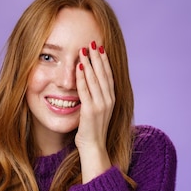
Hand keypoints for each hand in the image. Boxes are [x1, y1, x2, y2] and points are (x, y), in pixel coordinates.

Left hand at [75, 41, 113, 182]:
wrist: (94, 148)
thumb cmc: (93, 130)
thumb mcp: (98, 111)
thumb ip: (96, 97)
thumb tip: (91, 85)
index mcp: (111, 99)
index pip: (108, 75)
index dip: (104, 61)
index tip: (100, 48)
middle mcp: (109, 100)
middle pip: (103, 74)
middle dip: (98, 57)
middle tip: (93, 42)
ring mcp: (101, 105)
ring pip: (95, 79)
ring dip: (89, 63)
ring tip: (85, 49)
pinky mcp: (91, 111)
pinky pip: (86, 90)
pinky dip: (82, 77)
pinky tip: (79, 67)